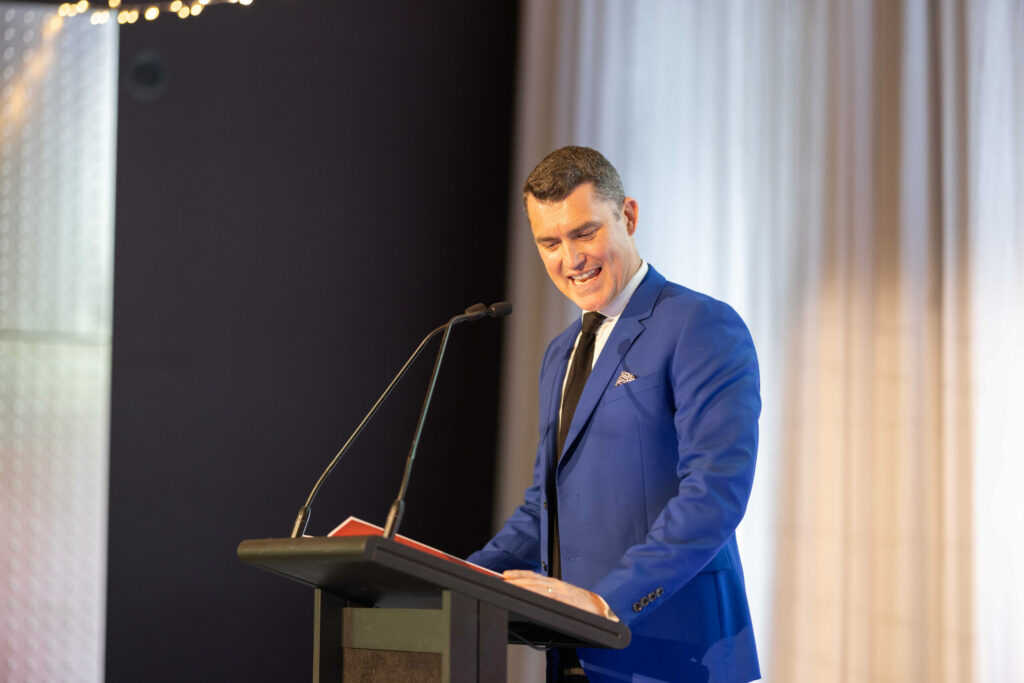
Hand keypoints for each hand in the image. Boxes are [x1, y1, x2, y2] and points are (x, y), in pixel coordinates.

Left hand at [502, 570, 617, 620]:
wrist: (600, 609)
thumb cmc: (580, 604)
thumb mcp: (561, 596)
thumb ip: (547, 594)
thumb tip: (529, 594)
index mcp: (554, 583)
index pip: (533, 575)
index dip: (518, 574)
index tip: (505, 574)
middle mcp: (557, 585)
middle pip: (533, 580)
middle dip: (516, 580)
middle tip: (502, 580)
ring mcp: (562, 593)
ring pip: (539, 588)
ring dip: (523, 586)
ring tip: (510, 586)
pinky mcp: (567, 602)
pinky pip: (550, 598)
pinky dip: (538, 596)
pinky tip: (529, 597)